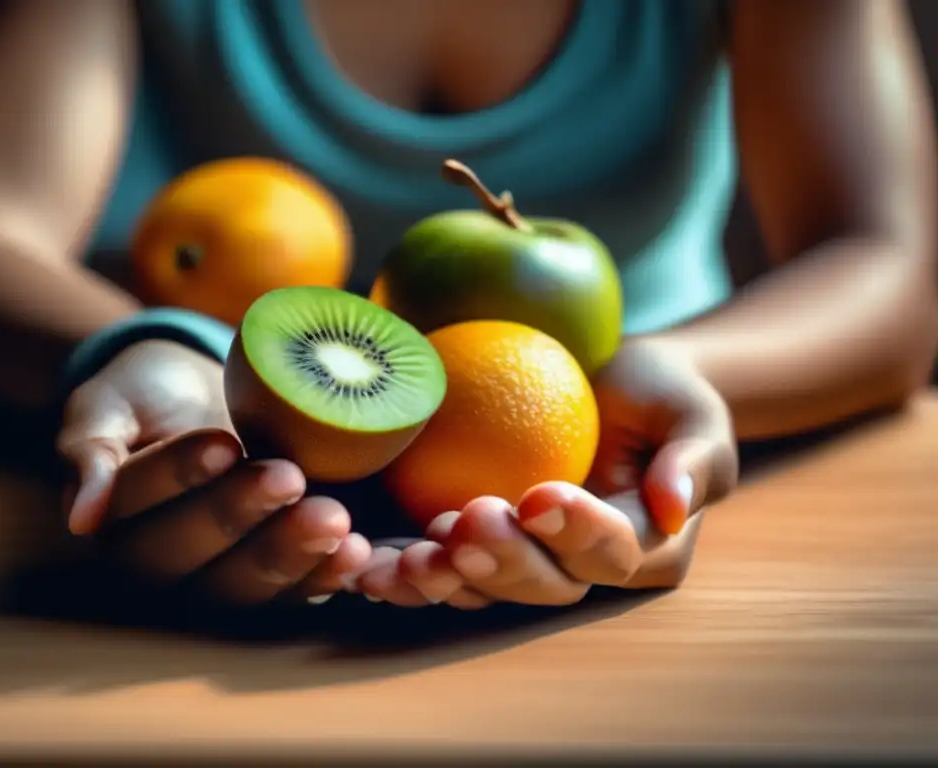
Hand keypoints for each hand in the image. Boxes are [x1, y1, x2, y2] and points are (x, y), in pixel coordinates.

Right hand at [56, 340, 370, 603]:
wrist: (199, 399)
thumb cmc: (147, 397)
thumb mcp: (106, 404)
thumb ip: (90, 448)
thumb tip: (82, 518)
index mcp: (115, 522)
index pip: (144, 503)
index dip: (181, 475)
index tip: (222, 443)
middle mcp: (164, 564)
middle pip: (198, 552)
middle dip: (244, 514)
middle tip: (288, 477)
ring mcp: (219, 578)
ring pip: (248, 582)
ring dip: (293, 552)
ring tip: (334, 519)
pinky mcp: (273, 579)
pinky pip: (296, 589)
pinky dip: (329, 574)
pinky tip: (360, 553)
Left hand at [358, 338, 738, 606]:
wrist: (614, 388)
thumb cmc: (662, 397)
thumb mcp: (693, 417)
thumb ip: (693, 460)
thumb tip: (673, 506)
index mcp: (645, 548)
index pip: (613, 553)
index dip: (577, 534)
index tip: (540, 497)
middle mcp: (584, 569)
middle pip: (546, 586)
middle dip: (503, 563)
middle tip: (466, 525)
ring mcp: (530, 561)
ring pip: (489, 589)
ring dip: (447, 579)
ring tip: (408, 559)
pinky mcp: (483, 545)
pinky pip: (447, 567)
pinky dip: (409, 572)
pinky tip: (369, 567)